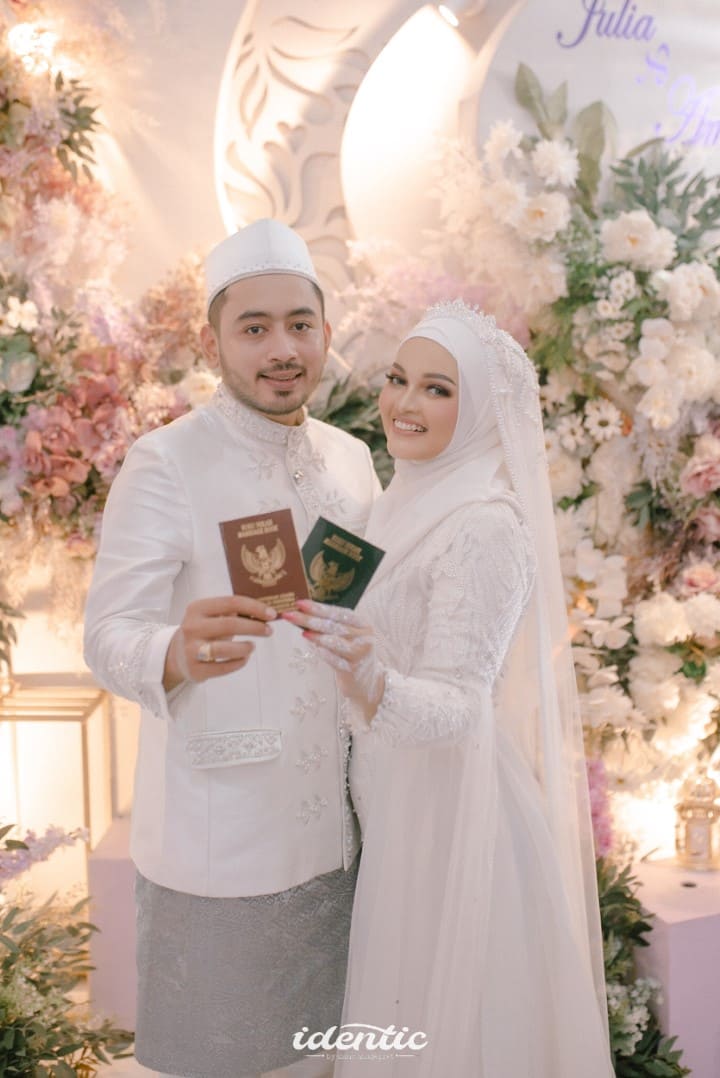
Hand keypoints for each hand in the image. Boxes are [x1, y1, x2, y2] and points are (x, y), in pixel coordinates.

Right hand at [163, 595, 276, 690]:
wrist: (177, 654)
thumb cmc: (203, 631)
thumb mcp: (212, 616)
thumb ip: (234, 612)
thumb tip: (266, 612)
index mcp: (197, 608)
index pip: (231, 602)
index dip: (254, 607)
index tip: (271, 614)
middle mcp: (192, 627)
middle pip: (230, 624)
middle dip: (254, 627)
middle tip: (268, 631)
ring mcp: (191, 649)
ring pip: (225, 649)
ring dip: (245, 647)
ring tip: (252, 647)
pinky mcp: (195, 669)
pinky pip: (223, 667)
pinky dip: (239, 662)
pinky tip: (244, 658)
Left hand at [282, 599, 384, 719]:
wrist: (365, 680)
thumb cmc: (351, 653)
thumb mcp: (347, 636)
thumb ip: (331, 625)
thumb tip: (303, 613)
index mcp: (362, 624)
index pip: (338, 613)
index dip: (318, 607)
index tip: (299, 603)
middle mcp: (364, 637)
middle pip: (334, 626)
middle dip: (310, 619)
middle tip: (290, 615)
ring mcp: (360, 654)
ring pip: (336, 642)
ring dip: (317, 636)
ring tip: (302, 632)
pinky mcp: (353, 670)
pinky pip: (336, 660)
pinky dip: (325, 653)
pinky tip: (314, 648)